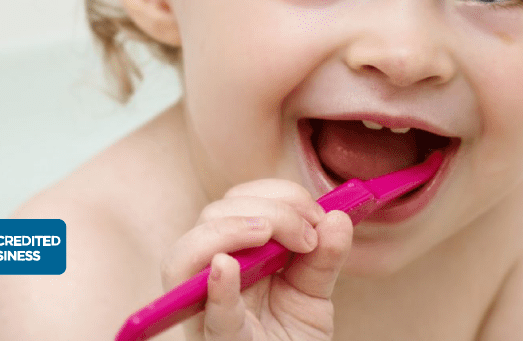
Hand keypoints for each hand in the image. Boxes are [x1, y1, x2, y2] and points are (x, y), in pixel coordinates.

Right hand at [161, 179, 353, 340]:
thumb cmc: (290, 337)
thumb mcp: (313, 293)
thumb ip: (325, 258)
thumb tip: (338, 217)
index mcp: (232, 254)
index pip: (235, 203)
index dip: (276, 195)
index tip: (317, 214)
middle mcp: (208, 276)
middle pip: (210, 218)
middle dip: (266, 210)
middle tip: (307, 234)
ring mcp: (204, 310)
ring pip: (184, 258)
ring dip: (228, 232)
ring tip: (266, 234)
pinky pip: (210, 316)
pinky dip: (217, 290)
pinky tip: (225, 268)